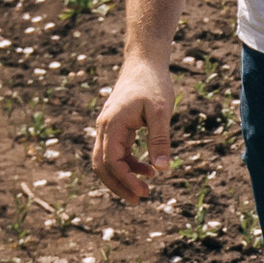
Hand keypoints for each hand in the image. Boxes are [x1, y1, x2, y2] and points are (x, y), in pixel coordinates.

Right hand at [90, 51, 170, 203]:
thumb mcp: (161, 112)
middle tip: (139, 200)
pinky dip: (128, 164)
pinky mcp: (115, 127)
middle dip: (118, 185)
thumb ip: (160, 139)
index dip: (125, 180)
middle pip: (102, 165)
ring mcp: (107, 127)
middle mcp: (104, 127)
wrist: (144, 62)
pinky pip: (115, 152)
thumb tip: (161, 169)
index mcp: (113, 124)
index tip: (143, 192)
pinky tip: (148, 169)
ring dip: (123, 177)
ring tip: (146, 188)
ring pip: (106, 161)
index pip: (111, 161)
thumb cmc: (153, 84)